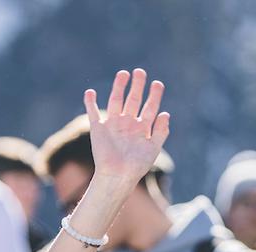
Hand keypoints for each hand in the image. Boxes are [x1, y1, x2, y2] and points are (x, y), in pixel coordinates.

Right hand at [84, 68, 170, 185]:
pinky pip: (92, 113)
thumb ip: (161, 131)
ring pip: (116, 101)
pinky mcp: (98, 129)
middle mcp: (127, 124)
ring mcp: (113, 125)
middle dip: (137, 86)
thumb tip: (165, 113)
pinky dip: (90, 103)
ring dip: (119, 87)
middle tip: (140, 72)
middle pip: (133, 100)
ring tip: (123, 74)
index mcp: (141, 128)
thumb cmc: (137, 165)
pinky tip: (90, 92)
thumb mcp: (153, 148)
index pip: (149, 108)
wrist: (118, 176)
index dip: (154, 96)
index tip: (157, 83)